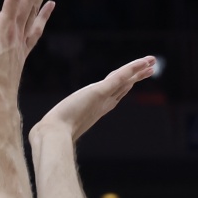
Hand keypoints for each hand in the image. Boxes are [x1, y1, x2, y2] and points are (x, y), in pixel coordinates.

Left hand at [31, 57, 155, 142]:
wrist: (53, 135)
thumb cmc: (53, 133)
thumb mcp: (60, 125)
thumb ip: (59, 125)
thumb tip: (45, 134)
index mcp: (95, 110)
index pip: (113, 94)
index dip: (125, 86)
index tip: (134, 80)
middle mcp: (102, 104)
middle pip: (123, 87)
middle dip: (136, 77)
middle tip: (151, 68)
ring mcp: (102, 98)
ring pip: (125, 81)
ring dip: (138, 71)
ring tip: (152, 62)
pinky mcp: (99, 92)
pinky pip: (119, 77)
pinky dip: (132, 69)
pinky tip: (143, 62)